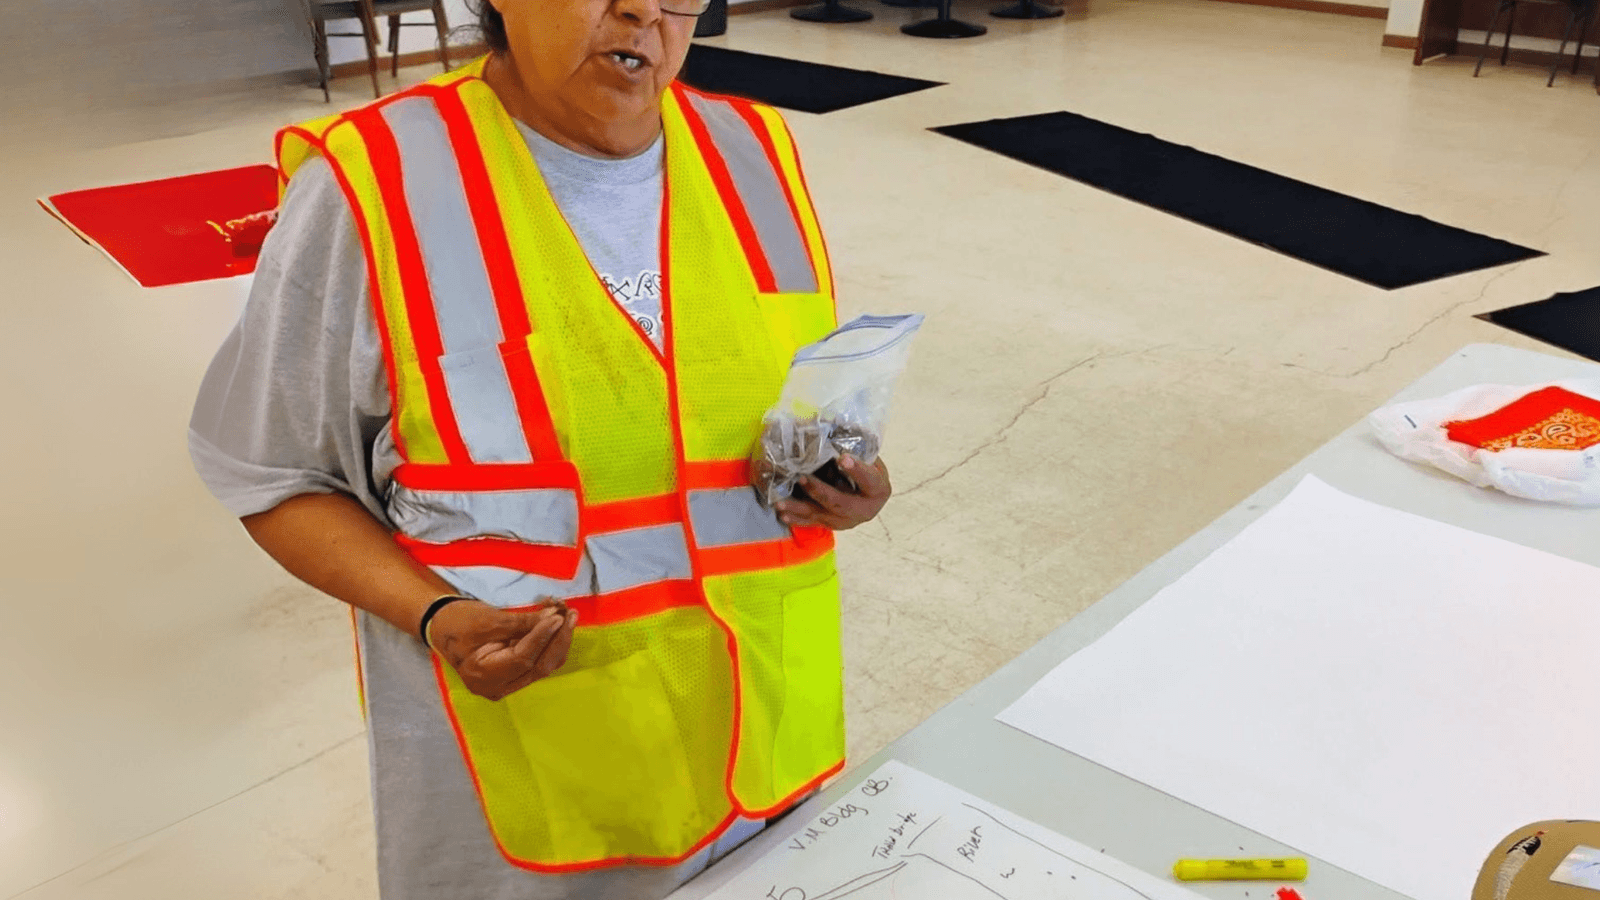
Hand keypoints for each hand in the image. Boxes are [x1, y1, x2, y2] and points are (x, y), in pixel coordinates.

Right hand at [427, 599, 576, 700]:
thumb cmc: (458, 622)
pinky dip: (549, 643)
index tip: (558, 616)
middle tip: (570, 614)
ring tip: (568, 615)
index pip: (522, 659)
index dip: (542, 637)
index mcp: (482, 676)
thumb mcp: (489, 619)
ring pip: (542, 665)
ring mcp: (507, 683)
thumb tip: (554, 617)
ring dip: (558, 640)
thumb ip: (522, 622)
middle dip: (557, 640)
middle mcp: (497, 687)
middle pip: (538, 667)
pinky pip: (538, 661)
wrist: (442, 626)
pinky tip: (557, 624)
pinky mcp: (514, 674)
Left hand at [774, 455, 891, 530]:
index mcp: (878, 489)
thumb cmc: (866, 466)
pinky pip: (813, 522)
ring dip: (800, 507)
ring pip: (823, 515)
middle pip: (842, 503)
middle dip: (820, 491)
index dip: (857, 470)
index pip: (870, 480)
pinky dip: (797, 518)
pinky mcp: (833, 524)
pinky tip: (782, 514)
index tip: (842, 457)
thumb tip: (832, 423)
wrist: (866, 491)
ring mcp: (848, 521)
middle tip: (802, 478)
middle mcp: (865, 509)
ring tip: (781, 502)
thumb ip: (853, 444)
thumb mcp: (866, 455)